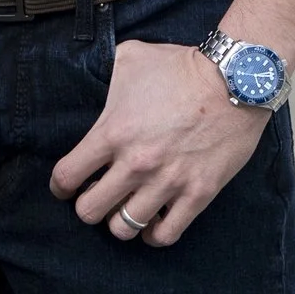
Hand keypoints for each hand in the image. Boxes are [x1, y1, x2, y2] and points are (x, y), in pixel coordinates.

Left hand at [49, 38, 267, 244]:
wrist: (234, 81)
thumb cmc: (181, 67)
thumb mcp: (131, 58)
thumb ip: (106, 75)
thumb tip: (99, 80)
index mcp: (113, 132)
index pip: (67, 176)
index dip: (60, 185)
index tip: (65, 185)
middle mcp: (136, 164)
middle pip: (89, 211)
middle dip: (87, 206)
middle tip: (96, 196)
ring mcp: (167, 183)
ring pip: (124, 228)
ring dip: (119, 221)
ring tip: (124, 208)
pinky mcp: (197, 195)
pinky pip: (165, 235)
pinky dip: (153, 234)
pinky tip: (152, 221)